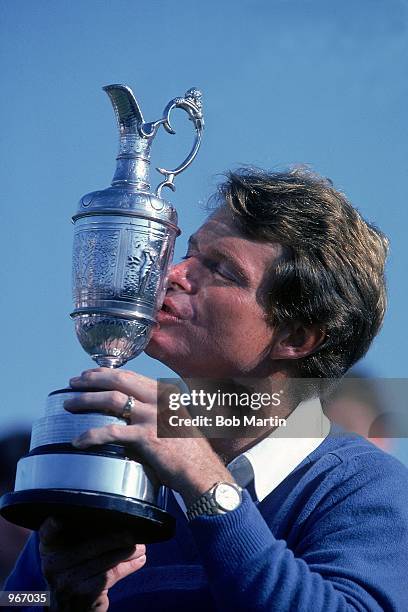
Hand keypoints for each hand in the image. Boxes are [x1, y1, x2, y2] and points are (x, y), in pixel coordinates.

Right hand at [39, 517, 145, 611]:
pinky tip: (139, 560)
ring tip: (141, 547)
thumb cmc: (74, 573)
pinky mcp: (83, 596)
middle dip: (115, 538)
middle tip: (133, 533)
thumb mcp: (67, 555)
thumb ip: (79, 535)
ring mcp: (67, 582)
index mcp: (49, 549)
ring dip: (126, 552)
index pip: (48, 533)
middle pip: (89, 546)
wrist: (69, 610)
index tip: (59, 519)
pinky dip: (128, 566)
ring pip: (103, 562)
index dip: (52, 526)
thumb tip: (115, 516)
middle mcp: (54, 566)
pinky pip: (110, 576)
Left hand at [65, 368, 233, 505]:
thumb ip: (157, 413)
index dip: (108, 373)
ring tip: (69, 403)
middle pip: (120, 380)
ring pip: (113, 400)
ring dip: (87, 400)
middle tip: (74, 382)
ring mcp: (153, 417)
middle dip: (93, 379)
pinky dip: (91, 435)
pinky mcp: (146, 437)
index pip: (132, 376)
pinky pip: (111, 432)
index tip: (91, 374)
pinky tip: (78, 440)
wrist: (202, 472)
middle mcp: (159, 401)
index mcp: (165, 395)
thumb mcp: (175, 422)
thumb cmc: (189, 451)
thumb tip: (132, 413)